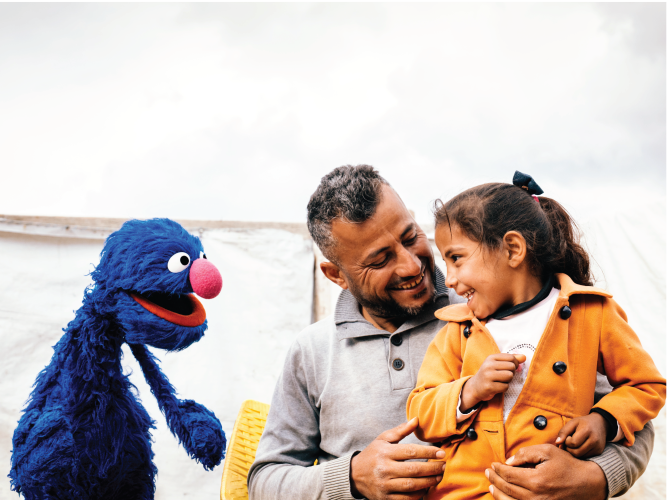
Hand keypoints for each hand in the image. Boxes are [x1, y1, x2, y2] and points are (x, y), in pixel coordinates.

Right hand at [350, 418, 445, 499]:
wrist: (355, 475)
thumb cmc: (373, 454)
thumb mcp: (383, 439)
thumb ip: (401, 430)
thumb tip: (417, 420)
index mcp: (385, 452)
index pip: (411, 452)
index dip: (428, 452)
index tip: (441, 452)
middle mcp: (384, 469)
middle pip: (413, 470)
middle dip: (432, 468)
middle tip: (444, 466)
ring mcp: (384, 485)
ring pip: (411, 485)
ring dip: (428, 482)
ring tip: (438, 477)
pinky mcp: (385, 498)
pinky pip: (405, 499)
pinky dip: (418, 495)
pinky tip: (426, 488)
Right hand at [460, 354, 525, 411]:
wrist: (475, 387)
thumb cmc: (489, 374)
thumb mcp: (498, 364)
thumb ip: (511, 359)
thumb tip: (524, 357)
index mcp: (491, 357)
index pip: (511, 357)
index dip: (514, 364)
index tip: (509, 368)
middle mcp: (488, 365)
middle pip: (511, 367)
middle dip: (511, 373)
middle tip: (503, 376)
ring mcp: (487, 376)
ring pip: (509, 376)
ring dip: (508, 381)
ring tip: (501, 381)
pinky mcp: (488, 387)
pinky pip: (505, 387)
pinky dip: (504, 388)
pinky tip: (497, 387)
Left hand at [485, 444, 607, 499]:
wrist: (588, 483)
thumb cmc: (568, 465)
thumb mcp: (547, 451)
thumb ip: (525, 454)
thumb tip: (508, 461)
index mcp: (536, 480)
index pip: (508, 475)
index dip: (498, 469)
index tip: (493, 464)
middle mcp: (536, 496)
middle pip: (507, 489)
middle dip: (495, 480)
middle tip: (488, 473)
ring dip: (498, 494)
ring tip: (492, 486)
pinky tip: (504, 497)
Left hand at [555, 414, 607, 457]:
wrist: (600, 423)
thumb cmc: (583, 422)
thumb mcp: (572, 423)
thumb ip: (563, 432)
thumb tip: (557, 443)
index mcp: (587, 430)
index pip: (573, 443)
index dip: (567, 441)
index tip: (568, 437)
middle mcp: (594, 440)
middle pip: (577, 452)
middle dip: (569, 448)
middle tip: (569, 442)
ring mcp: (598, 447)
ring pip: (581, 456)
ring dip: (574, 452)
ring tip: (574, 444)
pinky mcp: (599, 452)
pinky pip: (586, 457)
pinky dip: (580, 453)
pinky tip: (580, 447)